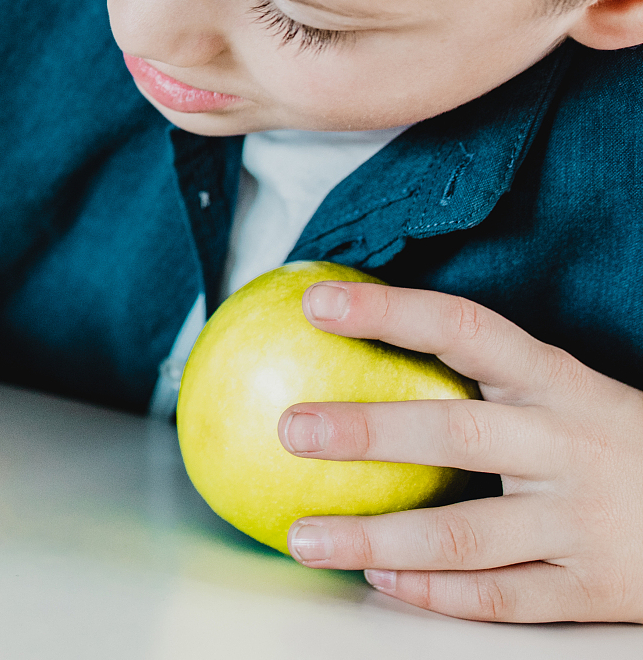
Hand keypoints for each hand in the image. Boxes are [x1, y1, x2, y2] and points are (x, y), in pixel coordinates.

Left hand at [280, 281, 642, 622]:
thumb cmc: (615, 444)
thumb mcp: (563, 393)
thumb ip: (480, 377)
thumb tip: (349, 342)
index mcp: (559, 383)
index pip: (465, 331)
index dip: (391, 313)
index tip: (315, 302)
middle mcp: (568, 447)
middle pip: (455, 435)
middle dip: (367, 431)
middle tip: (290, 428)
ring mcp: (582, 522)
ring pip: (464, 534)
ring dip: (376, 537)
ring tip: (302, 536)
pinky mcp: (594, 589)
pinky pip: (501, 596)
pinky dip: (436, 592)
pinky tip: (379, 580)